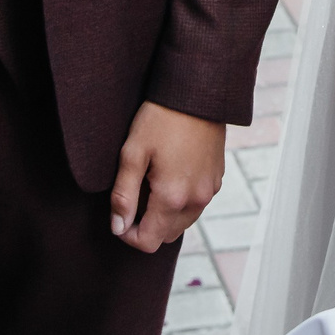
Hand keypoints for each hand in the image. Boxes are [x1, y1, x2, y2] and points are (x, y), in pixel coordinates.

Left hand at [108, 99, 225, 252]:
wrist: (198, 92)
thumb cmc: (161, 119)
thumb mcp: (132, 153)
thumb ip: (123, 195)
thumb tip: (117, 227)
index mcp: (172, 198)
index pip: (148, 241)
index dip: (127, 235)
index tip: (118, 216)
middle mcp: (196, 201)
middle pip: (165, 236)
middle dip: (146, 226)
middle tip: (132, 198)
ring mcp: (209, 191)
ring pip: (182, 223)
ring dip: (164, 216)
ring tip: (150, 185)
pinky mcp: (217, 180)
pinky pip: (196, 205)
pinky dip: (181, 203)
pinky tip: (170, 176)